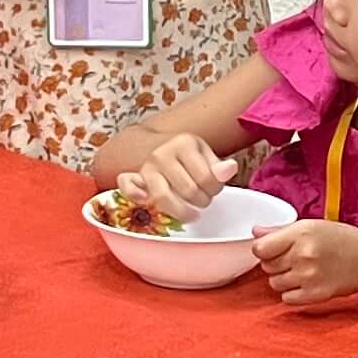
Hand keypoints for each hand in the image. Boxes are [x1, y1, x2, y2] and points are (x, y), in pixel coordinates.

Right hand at [116, 133, 233, 220]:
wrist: (164, 150)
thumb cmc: (190, 159)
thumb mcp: (208, 157)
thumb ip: (219, 168)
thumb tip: (229, 169)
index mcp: (183, 143)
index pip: (206, 178)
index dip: (215, 189)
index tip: (213, 189)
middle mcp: (162, 153)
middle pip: (188, 191)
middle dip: (201, 201)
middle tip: (202, 199)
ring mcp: (146, 167)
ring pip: (163, 197)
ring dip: (181, 211)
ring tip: (191, 213)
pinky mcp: (134, 179)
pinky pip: (127, 186)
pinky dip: (134, 194)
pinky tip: (144, 200)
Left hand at [251, 214, 357, 307]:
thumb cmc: (342, 240)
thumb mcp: (312, 226)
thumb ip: (280, 230)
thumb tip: (256, 232)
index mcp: (301, 234)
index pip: (260, 248)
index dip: (263, 249)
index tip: (271, 249)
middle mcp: (302, 256)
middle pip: (267, 266)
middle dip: (275, 263)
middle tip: (294, 258)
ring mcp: (308, 277)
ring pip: (274, 283)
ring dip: (283, 278)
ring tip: (301, 270)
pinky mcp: (314, 295)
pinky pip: (286, 298)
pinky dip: (292, 293)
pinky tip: (306, 283)